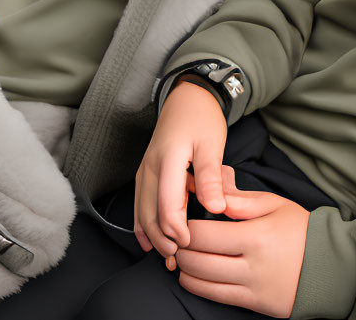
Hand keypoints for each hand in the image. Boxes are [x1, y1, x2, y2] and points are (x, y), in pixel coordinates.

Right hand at [134, 78, 227, 260]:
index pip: (167, 203)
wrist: (188, 97)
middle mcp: (150, 167)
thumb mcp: (213, 144)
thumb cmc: (202, 119)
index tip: (189, 243)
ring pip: (141, 210)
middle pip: (148, 212)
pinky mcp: (146, 172)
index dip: (176, 228)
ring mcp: (144, 170)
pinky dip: (144, 223)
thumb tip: (216, 208)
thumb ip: (212, 177)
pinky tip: (149, 241)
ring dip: (151, 235)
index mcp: (167, 159)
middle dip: (161, 238)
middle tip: (178, 258)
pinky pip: (140, 203)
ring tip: (166, 256)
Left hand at [174, 165, 310, 317]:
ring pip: (202, 281)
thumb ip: (241, 201)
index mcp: (257, 235)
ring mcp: (252, 287)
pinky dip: (197, 286)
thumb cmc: (301, 231)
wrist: (331, 267)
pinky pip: (216, 297)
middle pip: (197, 260)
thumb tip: (213, 197)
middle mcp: (252, 264)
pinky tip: (193, 275)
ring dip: (184, 269)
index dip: (186, 228)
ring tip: (184, 256)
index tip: (184, 222)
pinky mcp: (254, 303)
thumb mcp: (276, 205)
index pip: (204, 234)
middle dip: (180, 249)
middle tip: (178, 240)